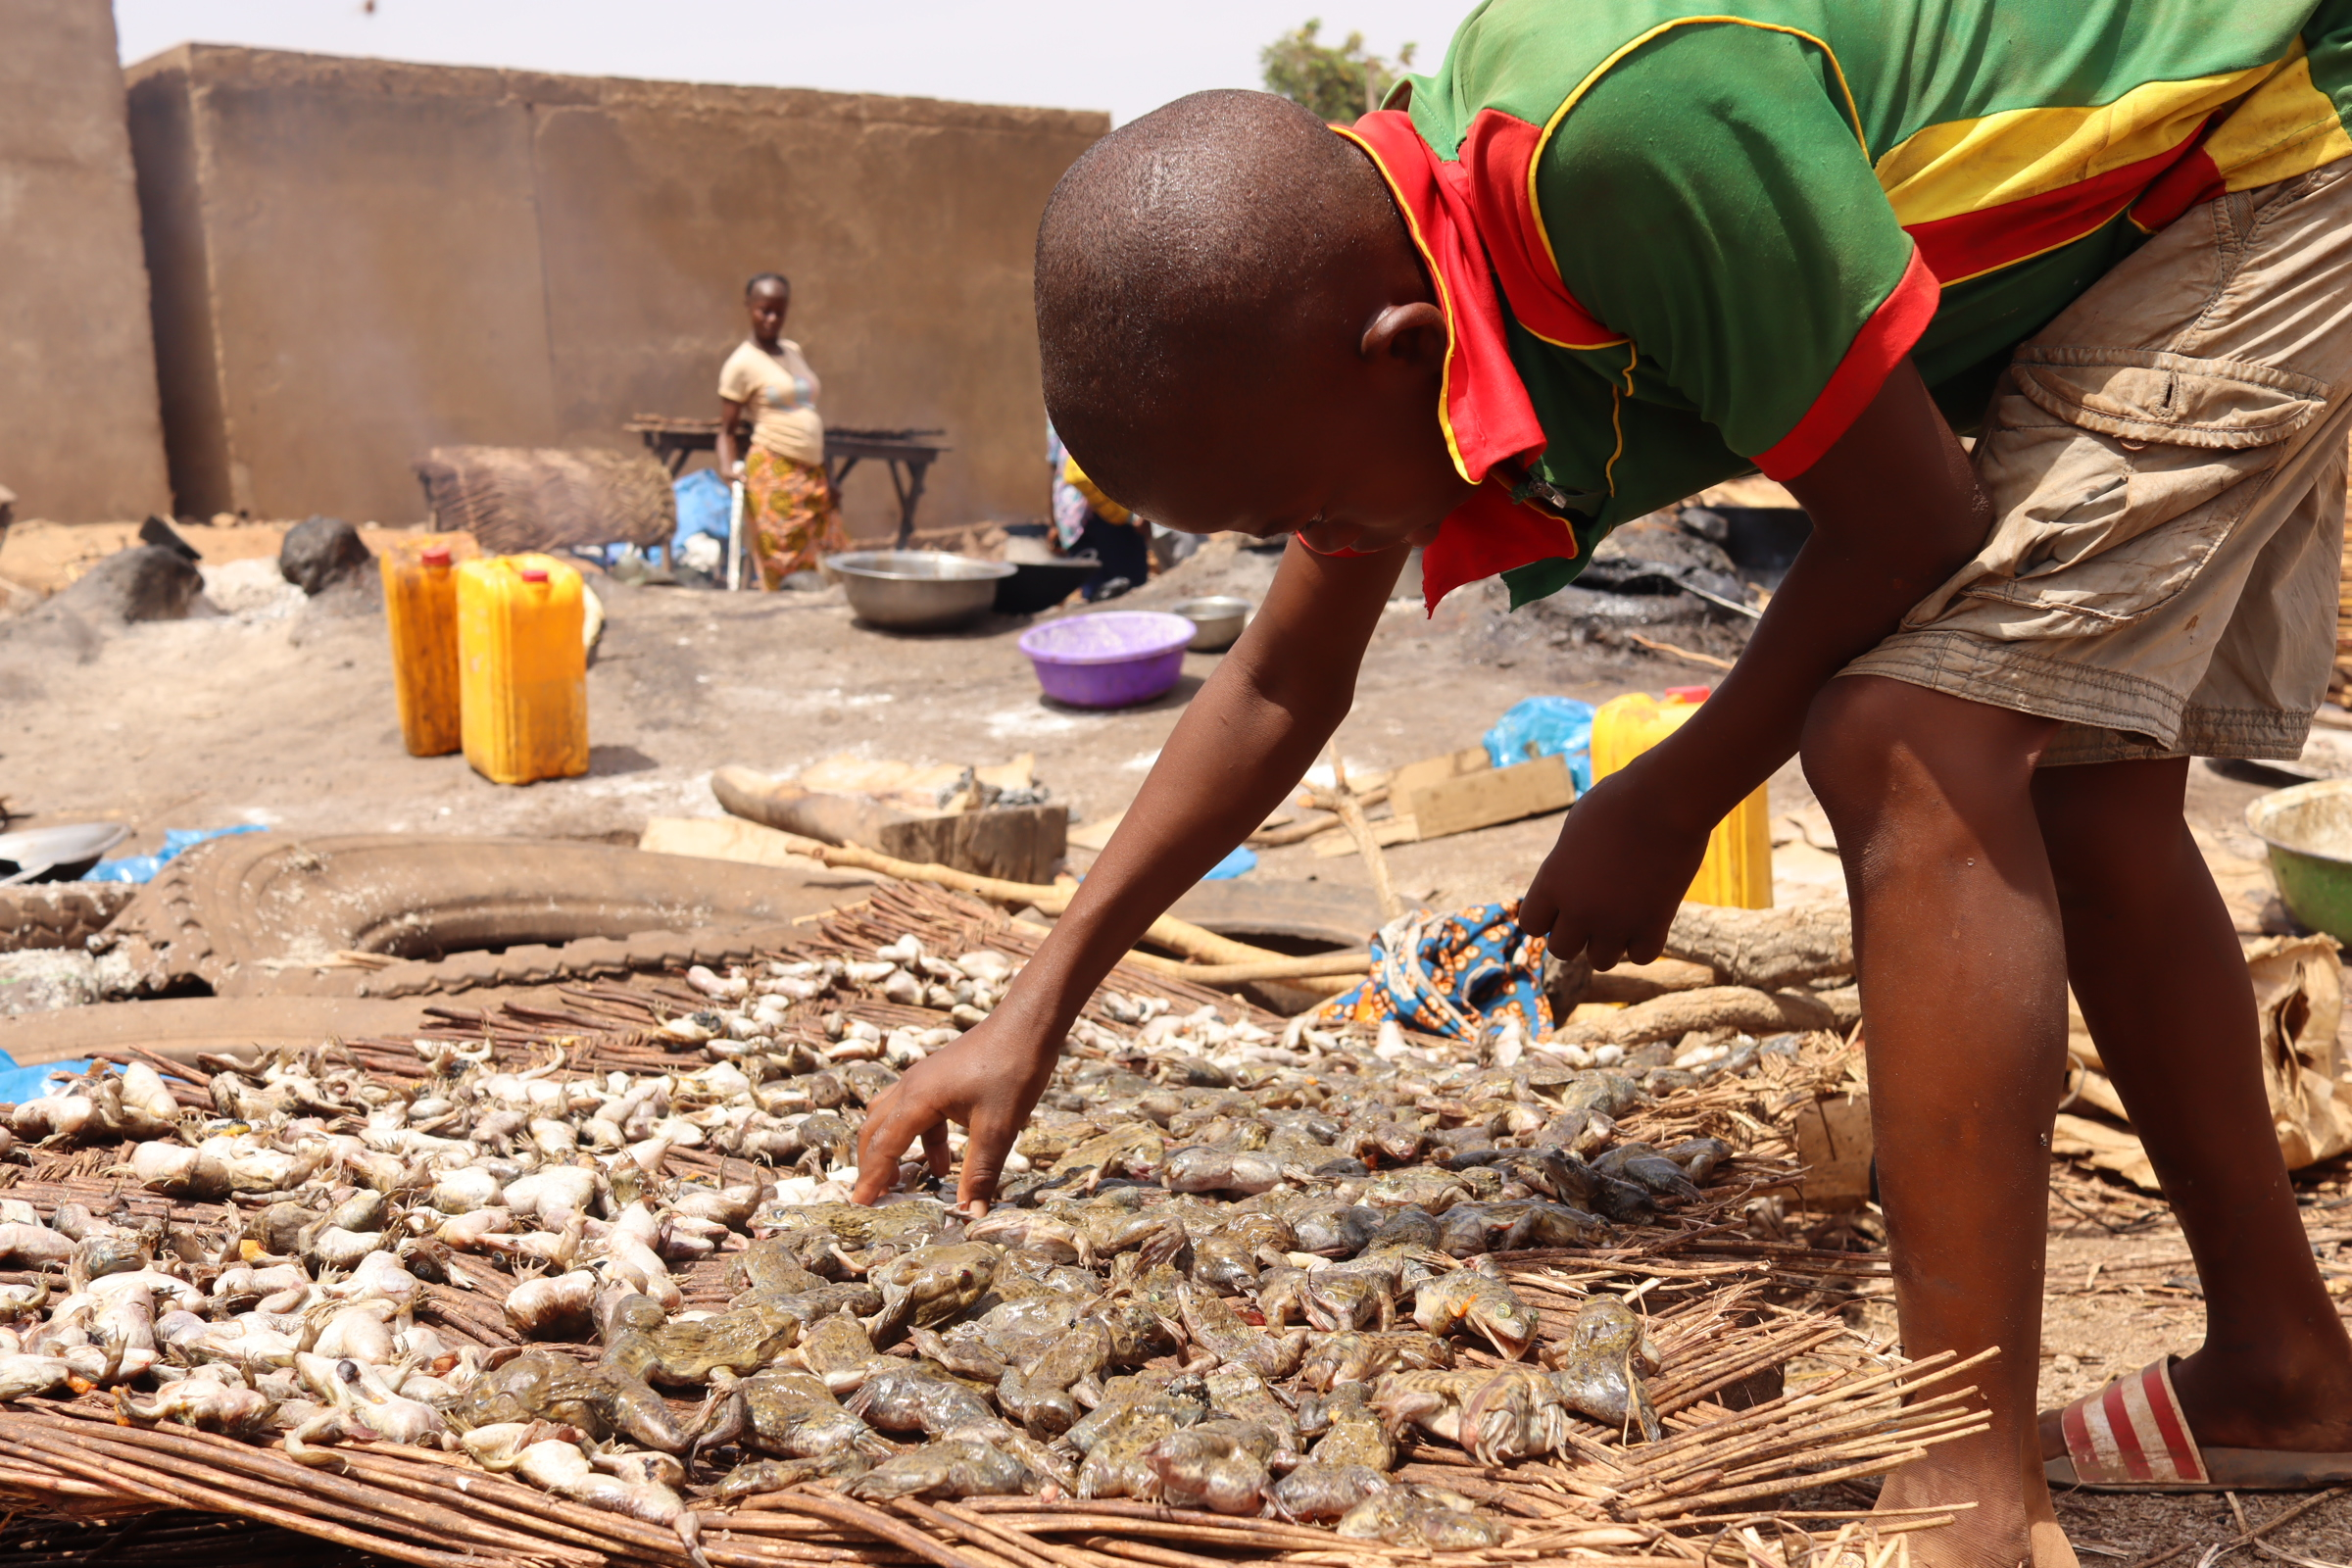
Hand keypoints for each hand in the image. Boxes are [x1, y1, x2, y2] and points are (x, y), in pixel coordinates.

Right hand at [851, 1007, 1062, 1213]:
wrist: (1029, 1023)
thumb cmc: (1013, 1070)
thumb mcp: (999, 1128)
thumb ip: (981, 1172)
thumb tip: (972, 1214)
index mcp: (917, 1098)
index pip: (883, 1146)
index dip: (870, 1179)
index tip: (859, 1206)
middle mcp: (911, 1086)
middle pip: (875, 1129)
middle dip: (872, 1165)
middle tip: (874, 1197)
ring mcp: (924, 1078)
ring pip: (892, 1118)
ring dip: (893, 1149)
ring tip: (903, 1180)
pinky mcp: (939, 1076)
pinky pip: (916, 1111)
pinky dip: (921, 1137)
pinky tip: (943, 1160)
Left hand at [1518, 755, 1713, 969]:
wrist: (1665, 799)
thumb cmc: (1619, 801)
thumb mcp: (1577, 828)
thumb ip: (1567, 865)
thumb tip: (1569, 883)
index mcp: (1552, 882)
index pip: (1531, 925)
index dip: (1547, 915)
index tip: (1564, 901)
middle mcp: (1579, 909)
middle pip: (1562, 950)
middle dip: (1576, 933)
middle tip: (1595, 909)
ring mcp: (1616, 921)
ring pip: (1600, 961)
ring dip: (1609, 942)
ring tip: (1622, 914)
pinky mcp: (1654, 925)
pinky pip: (1641, 957)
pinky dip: (1643, 944)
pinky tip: (1647, 919)